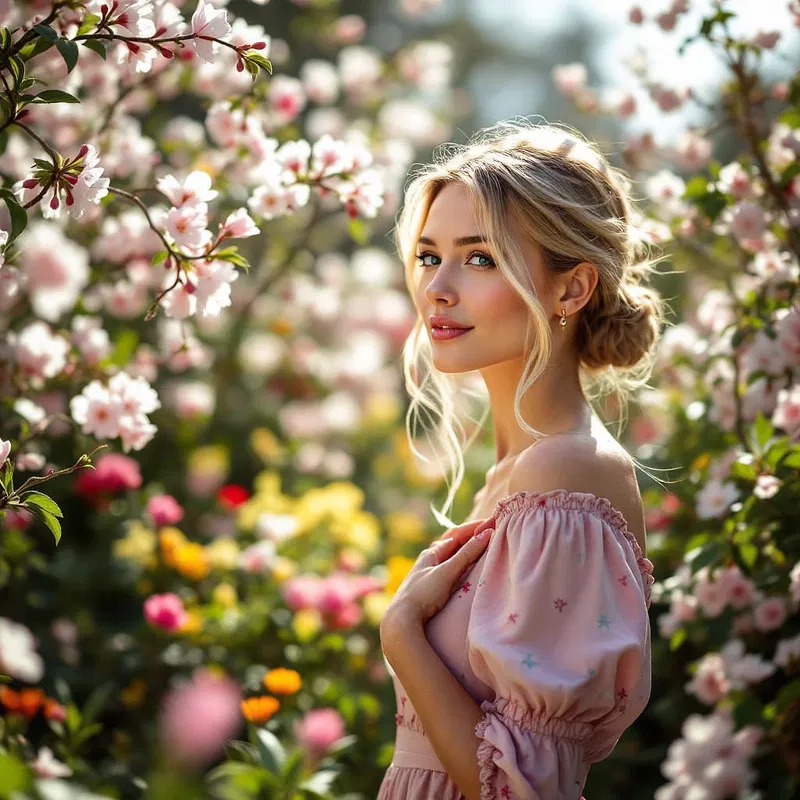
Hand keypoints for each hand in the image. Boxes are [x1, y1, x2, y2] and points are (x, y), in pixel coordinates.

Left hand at [381, 516, 494, 640]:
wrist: (402, 620)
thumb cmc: (423, 593)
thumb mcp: (447, 572)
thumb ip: (466, 554)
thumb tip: (486, 533)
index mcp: (431, 553)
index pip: (456, 535)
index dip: (473, 528)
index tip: (491, 523)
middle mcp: (429, 560)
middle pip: (454, 544)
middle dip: (471, 537)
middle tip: (490, 532)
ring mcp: (430, 574)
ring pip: (452, 558)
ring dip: (467, 551)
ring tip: (482, 548)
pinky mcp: (432, 589)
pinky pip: (451, 571)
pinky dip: (462, 565)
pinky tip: (466, 570)